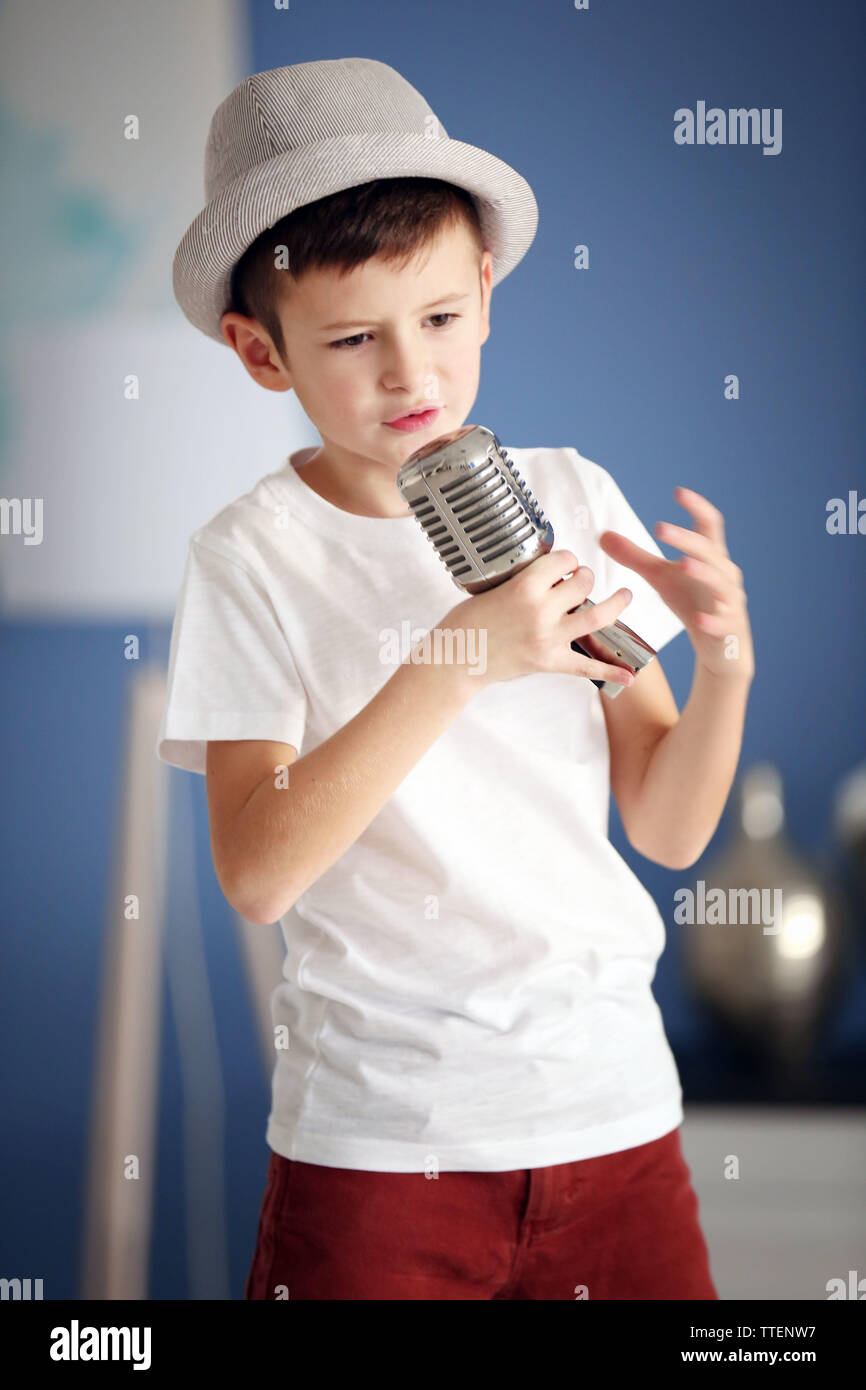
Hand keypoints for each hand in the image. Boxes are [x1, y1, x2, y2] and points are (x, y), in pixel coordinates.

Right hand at [439, 550, 637, 690]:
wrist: (455, 660)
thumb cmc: (467, 621)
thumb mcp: (493, 589)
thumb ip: (525, 582)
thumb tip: (553, 575)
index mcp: (524, 587)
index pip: (564, 560)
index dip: (568, 558)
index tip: (565, 563)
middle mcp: (541, 611)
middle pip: (583, 583)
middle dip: (584, 577)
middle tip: (579, 581)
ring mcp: (548, 638)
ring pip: (597, 616)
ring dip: (615, 604)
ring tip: (625, 596)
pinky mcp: (550, 662)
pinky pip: (587, 667)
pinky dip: (610, 671)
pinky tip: (630, 675)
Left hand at [598, 486, 754, 682]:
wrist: (720, 645)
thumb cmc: (692, 602)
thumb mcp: (661, 577)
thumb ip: (635, 556)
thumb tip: (603, 535)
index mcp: (709, 556)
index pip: (708, 524)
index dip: (696, 507)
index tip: (678, 492)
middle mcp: (723, 573)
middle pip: (709, 550)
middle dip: (686, 539)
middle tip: (660, 529)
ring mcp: (729, 600)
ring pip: (720, 582)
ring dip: (703, 572)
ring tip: (683, 564)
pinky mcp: (729, 628)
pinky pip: (722, 621)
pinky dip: (712, 619)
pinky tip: (700, 619)